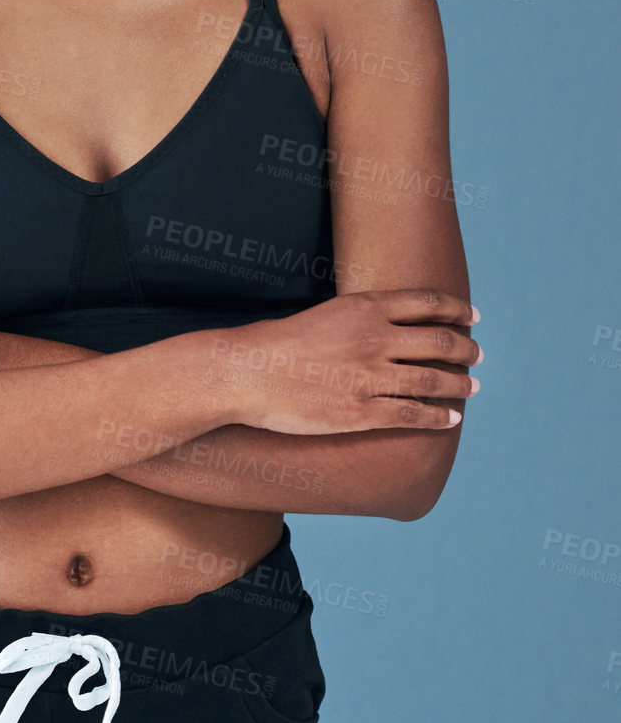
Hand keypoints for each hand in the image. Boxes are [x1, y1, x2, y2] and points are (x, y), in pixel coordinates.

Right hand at [209, 288, 480, 434]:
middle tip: (477, 356)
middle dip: (466, 350)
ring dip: (460, 385)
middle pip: (440, 341)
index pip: (428, 303)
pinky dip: (439, 417)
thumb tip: (390, 324)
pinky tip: (451, 419)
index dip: (457, 310)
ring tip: (472, 387)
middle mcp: (375, 339)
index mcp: (366, 307)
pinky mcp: (362, 412)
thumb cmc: (277, 344)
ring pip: (434, 381)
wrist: (247, 373)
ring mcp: (371, 377)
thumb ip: (362, 317)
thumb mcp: (326, 314)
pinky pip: (413, 415)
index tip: (472, 317)